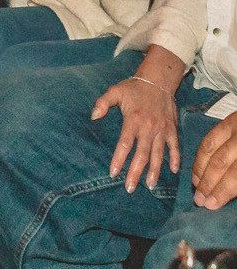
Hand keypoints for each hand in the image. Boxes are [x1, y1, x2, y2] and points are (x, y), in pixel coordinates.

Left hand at [92, 76, 179, 191]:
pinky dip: (175, 158)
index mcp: (134, 120)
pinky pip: (174, 146)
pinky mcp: (172, 129)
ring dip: (154, 170)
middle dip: (136, 172)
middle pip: (142, 154)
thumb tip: (93, 116)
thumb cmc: (134, 87)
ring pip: (158, 154)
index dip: (119, 159)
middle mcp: (149, 128)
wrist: (158, 80)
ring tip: (150, 185)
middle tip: (130, 188)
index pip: (125, 144)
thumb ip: (102, 103)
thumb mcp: (115, 91)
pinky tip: (173, 171)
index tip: (113, 173)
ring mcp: (162, 130)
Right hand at [192, 114, 236, 208]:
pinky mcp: (229, 121)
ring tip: (196, 188)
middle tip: (199, 200)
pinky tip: (198, 171)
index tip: (212, 204)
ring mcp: (235, 126)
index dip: (223, 190)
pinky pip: (209, 138)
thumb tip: (232, 193)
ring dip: (200, 171)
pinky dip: (200, 156)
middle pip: (221, 162)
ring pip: (211, 149)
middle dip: (209, 183)